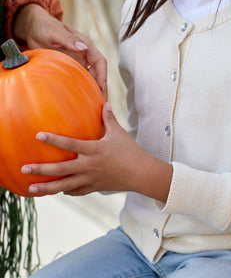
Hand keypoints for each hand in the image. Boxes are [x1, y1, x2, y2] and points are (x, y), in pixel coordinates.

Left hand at [13, 4, 106, 96]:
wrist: (34, 28)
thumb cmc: (45, 26)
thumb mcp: (55, 32)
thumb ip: (68, 39)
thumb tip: (83, 48)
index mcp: (84, 45)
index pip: (99, 61)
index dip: (103, 74)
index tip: (101, 87)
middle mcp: (83, 55)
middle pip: (98, 73)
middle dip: (101, 87)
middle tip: (101, 104)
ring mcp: (76, 62)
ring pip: (89, 78)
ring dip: (93, 90)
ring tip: (93, 106)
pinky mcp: (68, 68)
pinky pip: (77, 79)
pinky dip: (81, 89)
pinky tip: (79, 101)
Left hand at [21, 103, 172, 200]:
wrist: (141, 174)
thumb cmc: (130, 151)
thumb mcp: (119, 132)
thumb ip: (109, 118)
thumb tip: (104, 102)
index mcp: (93, 150)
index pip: (69, 144)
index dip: (53, 139)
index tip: (38, 136)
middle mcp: (88, 166)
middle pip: (60, 169)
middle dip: (41, 169)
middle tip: (25, 168)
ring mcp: (90, 179)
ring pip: (64, 186)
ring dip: (47, 188)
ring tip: (31, 189)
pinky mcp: (94, 188)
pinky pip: (76, 191)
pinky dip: (66, 191)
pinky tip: (59, 190)